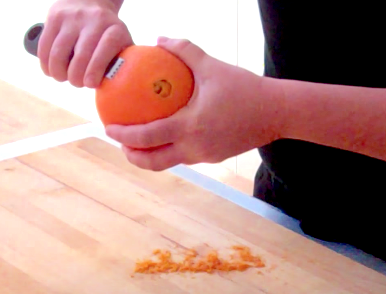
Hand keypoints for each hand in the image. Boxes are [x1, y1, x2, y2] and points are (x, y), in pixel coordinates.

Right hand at [38, 0, 132, 87]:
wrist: (89, 2)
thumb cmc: (107, 34)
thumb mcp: (122, 44)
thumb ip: (123, 64)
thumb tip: (118, 88)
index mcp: (115, 29)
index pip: (105, 49)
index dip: (96, 69)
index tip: (90, 84)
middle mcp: (95, 20)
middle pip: (81, 55)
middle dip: (76, 77)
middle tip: (77, 83)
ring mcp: (73, 17)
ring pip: (59, 52)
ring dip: (59, 72)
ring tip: (63, 78)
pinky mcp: (54, 16)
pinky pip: (45, 46)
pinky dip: (46, 63)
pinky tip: (51, 71)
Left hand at [105, 37, 283, 170]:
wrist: (277, 113)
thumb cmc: (245, 89)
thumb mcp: (212, 66)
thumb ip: (184, 50)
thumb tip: (159, 39)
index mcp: (190, 127)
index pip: (148, 137)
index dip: (124, 135)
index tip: (108, 127)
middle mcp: (195, 147)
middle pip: (154, 162)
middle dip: (132, 157)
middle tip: (120, 143)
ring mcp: (205, 156)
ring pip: (169, 162)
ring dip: (151, 156)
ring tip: (140, 143)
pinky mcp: (214, 157)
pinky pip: (185, 156)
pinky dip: (171, 150)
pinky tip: (170, 134)